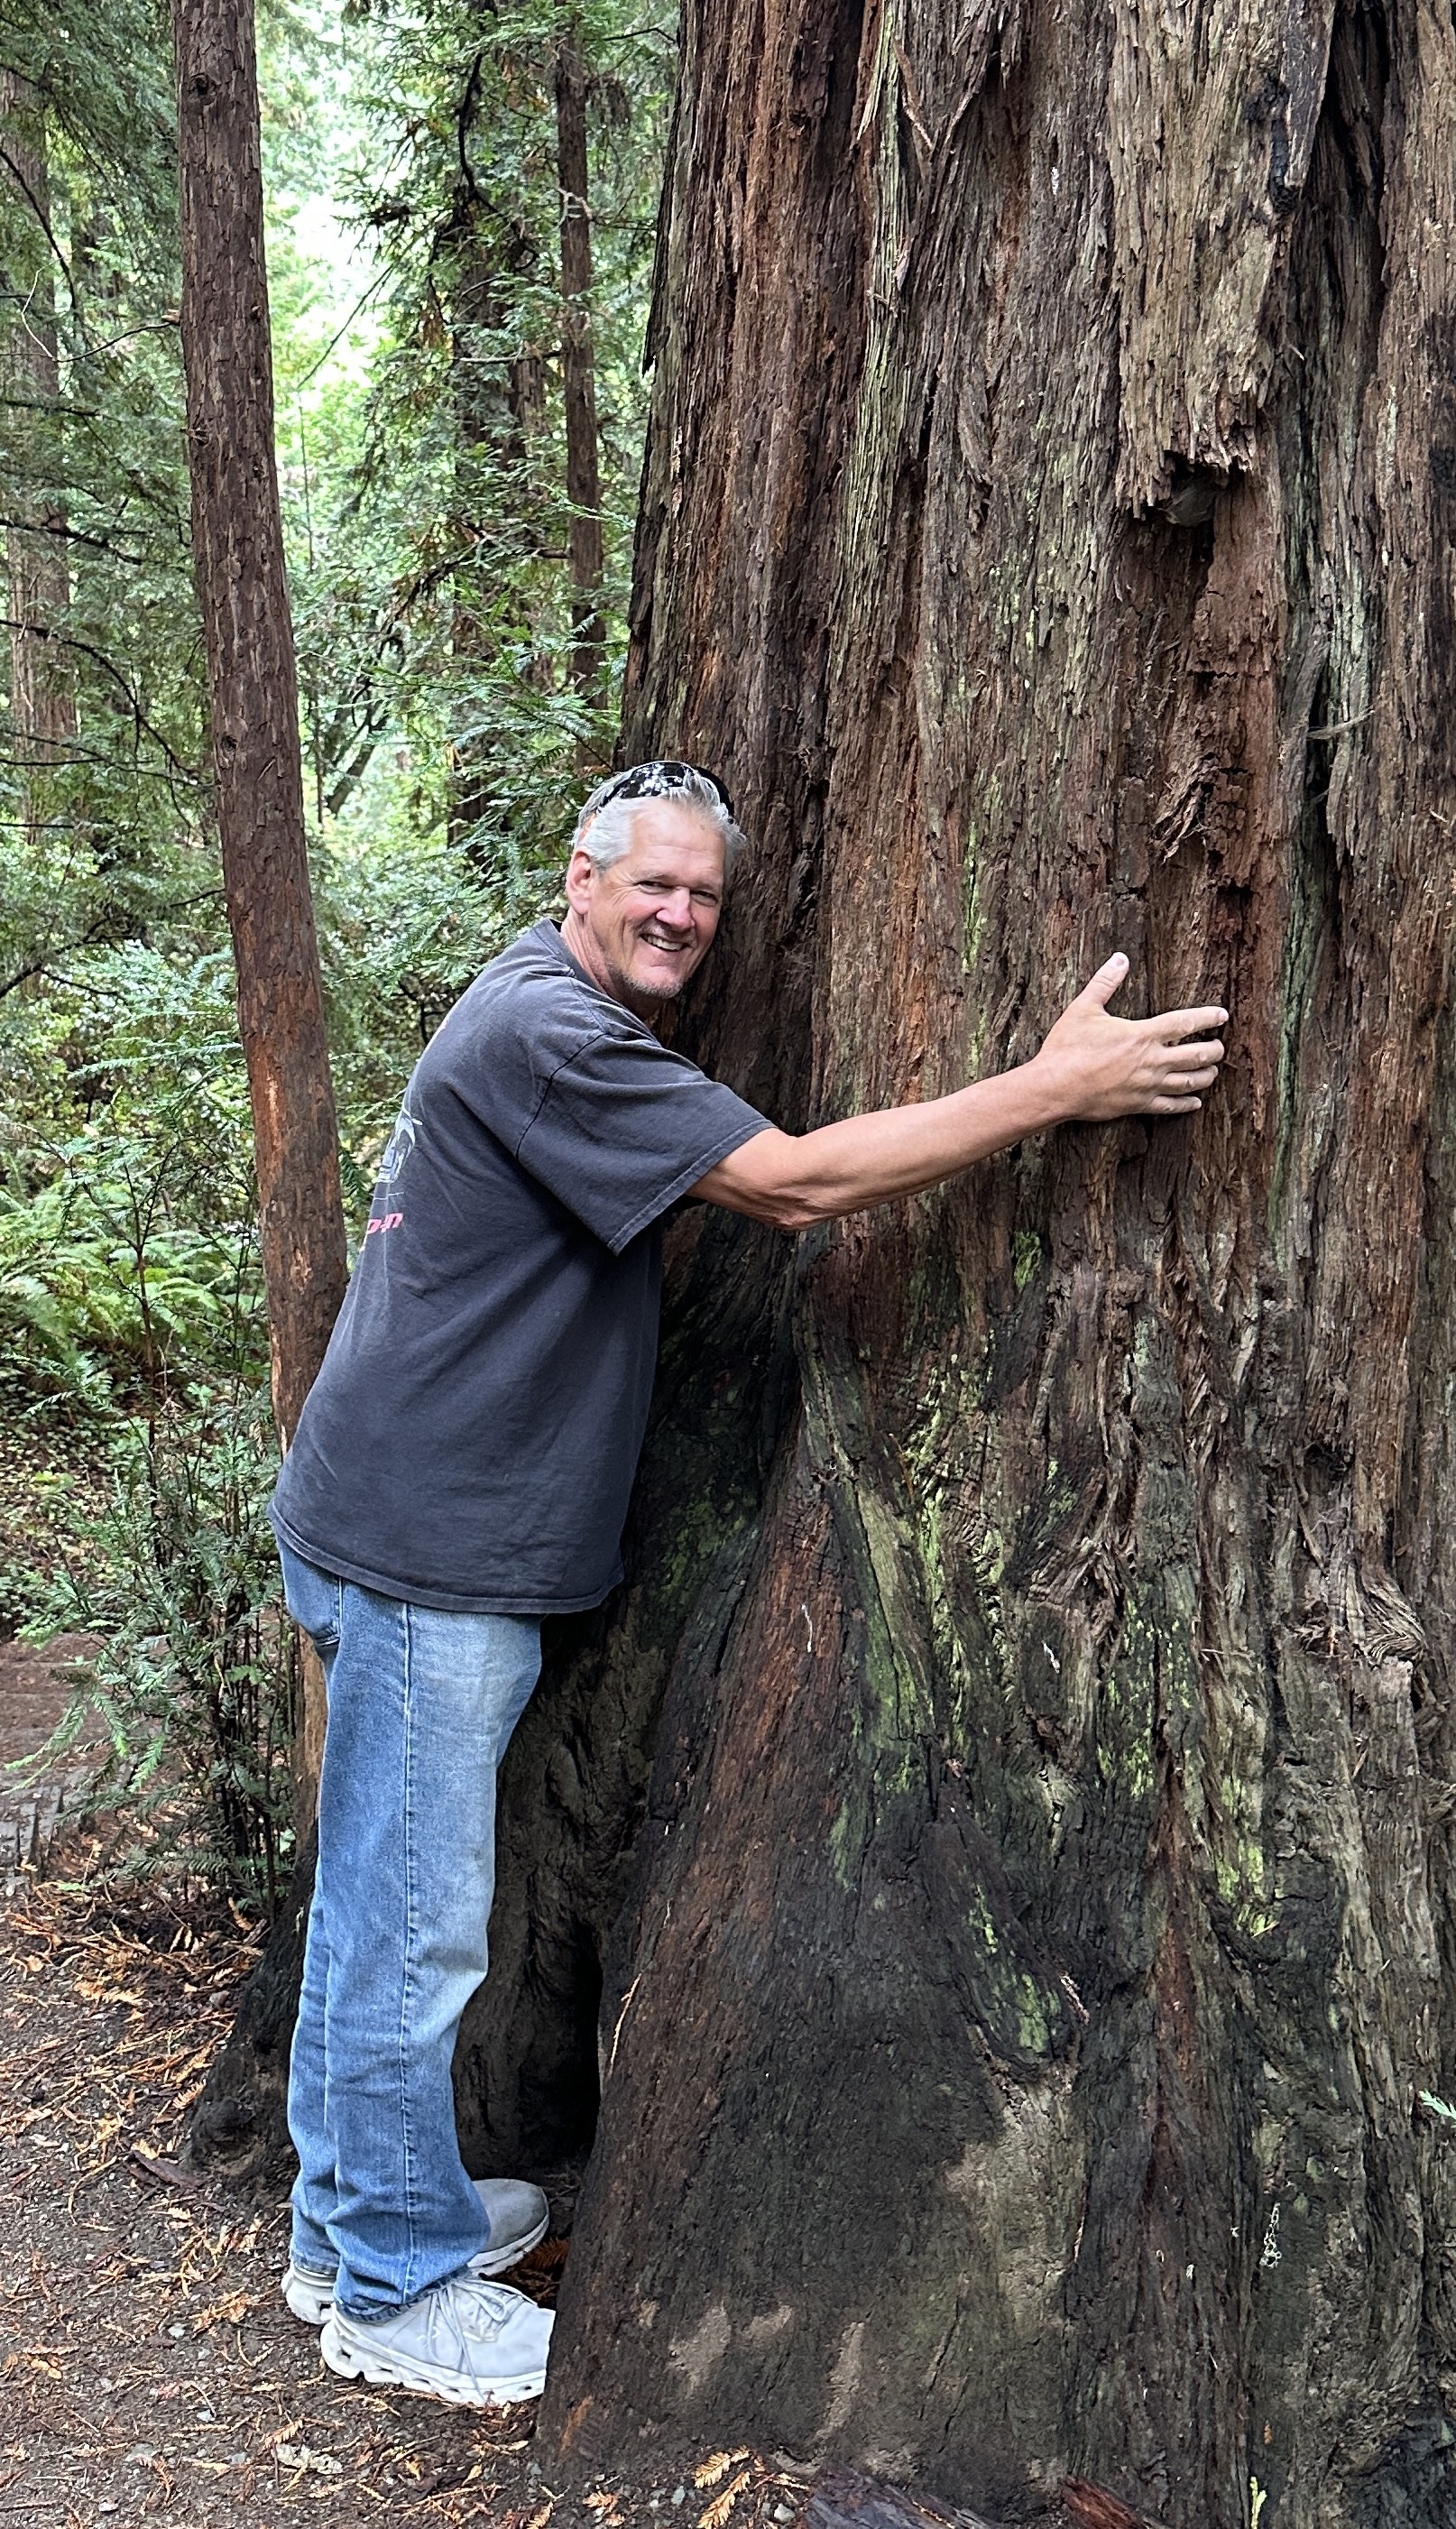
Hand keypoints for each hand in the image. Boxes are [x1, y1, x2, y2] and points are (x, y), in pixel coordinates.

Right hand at [1031, 952, 1226, 1121]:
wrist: (1055, 1087)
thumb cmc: (1067, 1047)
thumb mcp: (1084, 1008)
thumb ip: (1105, 982)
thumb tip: (1119, 958)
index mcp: (1142, 1034)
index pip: (1185, 1023)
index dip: (1207, 1017)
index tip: (1222, 1015)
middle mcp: (1151, 1061)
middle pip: (1196, 1055)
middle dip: (1213, 1051)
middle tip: (1220, 1048)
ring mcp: (1147, 1085)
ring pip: (1188, 1082)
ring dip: (1205, 1076)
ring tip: (1212, 1072)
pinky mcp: (1138, 1105)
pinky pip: (1170, 1107)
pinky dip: (1186, 1104)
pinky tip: (1194, 1102)